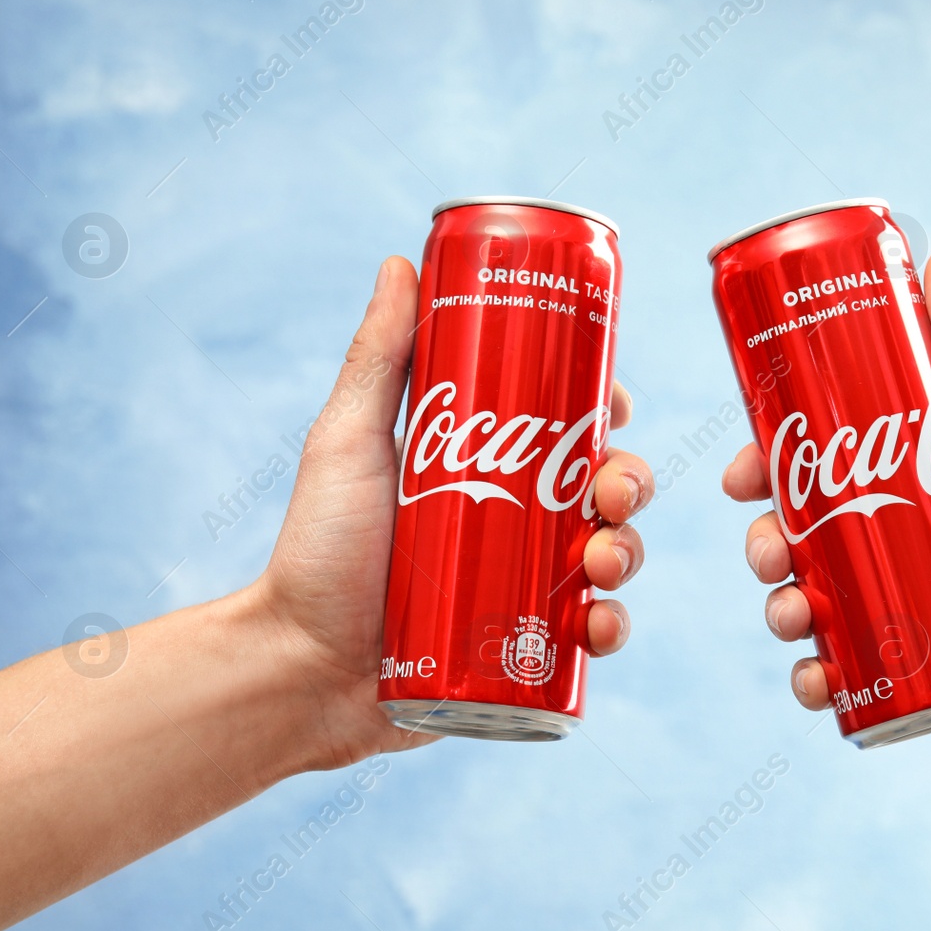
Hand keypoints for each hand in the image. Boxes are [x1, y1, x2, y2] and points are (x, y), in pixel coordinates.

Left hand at [253, 255, 651, 769]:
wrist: (301, 668)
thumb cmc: (318, 551)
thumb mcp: (350, 442)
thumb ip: (379, 358)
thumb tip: (403, 262)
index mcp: (487, 467)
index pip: (564, 426)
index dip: (602, 408)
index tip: (612, 400)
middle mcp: (515, 522)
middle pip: (603, 487)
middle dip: (629, 481)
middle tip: (609, 489)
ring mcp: (526, 587)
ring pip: (611, 554)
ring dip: (628, 548)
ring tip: (599, 559)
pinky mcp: (528, 651)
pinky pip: (592, 635)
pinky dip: (612, 627)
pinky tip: (597, 623)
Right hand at [721, 238, 930, 758]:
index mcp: (914, 484)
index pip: (821, 464)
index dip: (772, 463)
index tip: (747, 466)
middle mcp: (898, 544)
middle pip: (799, 534)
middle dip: (763, 538)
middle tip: (766, 545)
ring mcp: (897, 612)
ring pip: (805, 603)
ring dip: (777, 605)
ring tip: (791, 612)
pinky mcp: (904, 677)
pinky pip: (838, 676)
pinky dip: (811, 677)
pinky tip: (813, 673)